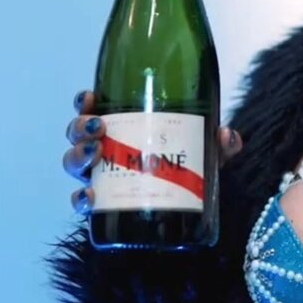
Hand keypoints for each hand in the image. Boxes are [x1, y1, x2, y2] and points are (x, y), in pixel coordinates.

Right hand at [63, 90, 243, 215]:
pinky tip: (91, 196)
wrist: (189, 205)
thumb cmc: (188, 168)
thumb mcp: (205, 152)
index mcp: (122, 129)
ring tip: (96, 155)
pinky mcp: (103, 205)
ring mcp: (101, 178)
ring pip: (74, 162)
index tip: (89, 97)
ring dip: (78, 156)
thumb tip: (228, 135)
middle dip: (80, 128)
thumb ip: (219, 144)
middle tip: (98, 129)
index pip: (95, 109)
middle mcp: (105, 151)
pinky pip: (82, 201)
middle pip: (78, 135)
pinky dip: (81, 198)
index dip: (85, 102)